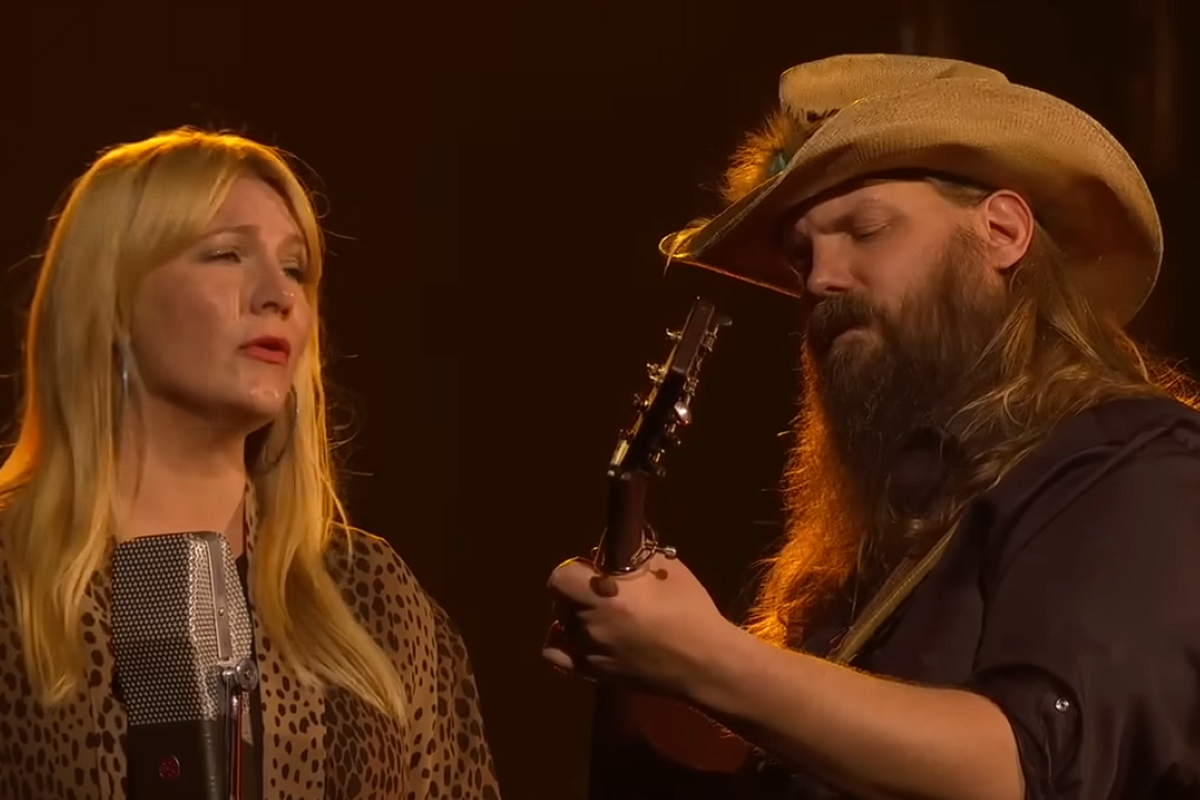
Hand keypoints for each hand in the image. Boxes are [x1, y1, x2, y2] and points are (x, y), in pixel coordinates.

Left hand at [543, 551, 735, 697]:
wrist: (705, 662)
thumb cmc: (691, 612)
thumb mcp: (668, 569)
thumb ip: (634, 557)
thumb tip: (612, 553)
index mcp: (606, 596)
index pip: (561, 576)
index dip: (576, 569)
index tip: (595, 569)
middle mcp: (590, 624)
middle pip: (560, 599)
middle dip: (577, 589)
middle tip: (602, 589)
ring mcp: (588, 651)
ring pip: (560, 622)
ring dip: (574, 612)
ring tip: (599, 612)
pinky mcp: (592, 673)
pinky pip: (557, 655)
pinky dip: (562, 641)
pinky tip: (578, 634)